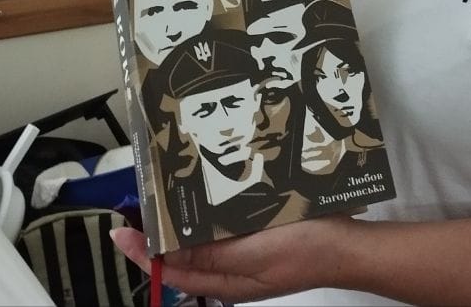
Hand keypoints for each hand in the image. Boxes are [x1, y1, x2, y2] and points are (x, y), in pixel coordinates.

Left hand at [111, 216, 353, 301]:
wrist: (349, 244)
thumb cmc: (301, 250)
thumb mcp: (249, 256)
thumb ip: (207, 256)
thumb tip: (162, 256)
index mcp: (225, 281)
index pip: (172, 271)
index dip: (144, 252)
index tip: (120, 231)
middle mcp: (231, 268)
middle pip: (185, 254)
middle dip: (160, 232)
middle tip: (139, 202)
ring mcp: (247, 251)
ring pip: (204, 237)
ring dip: (183, 218)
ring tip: (163, 193)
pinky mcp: (262, 233)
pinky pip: (226, 224)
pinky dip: (210, 210)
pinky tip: (206, 189)